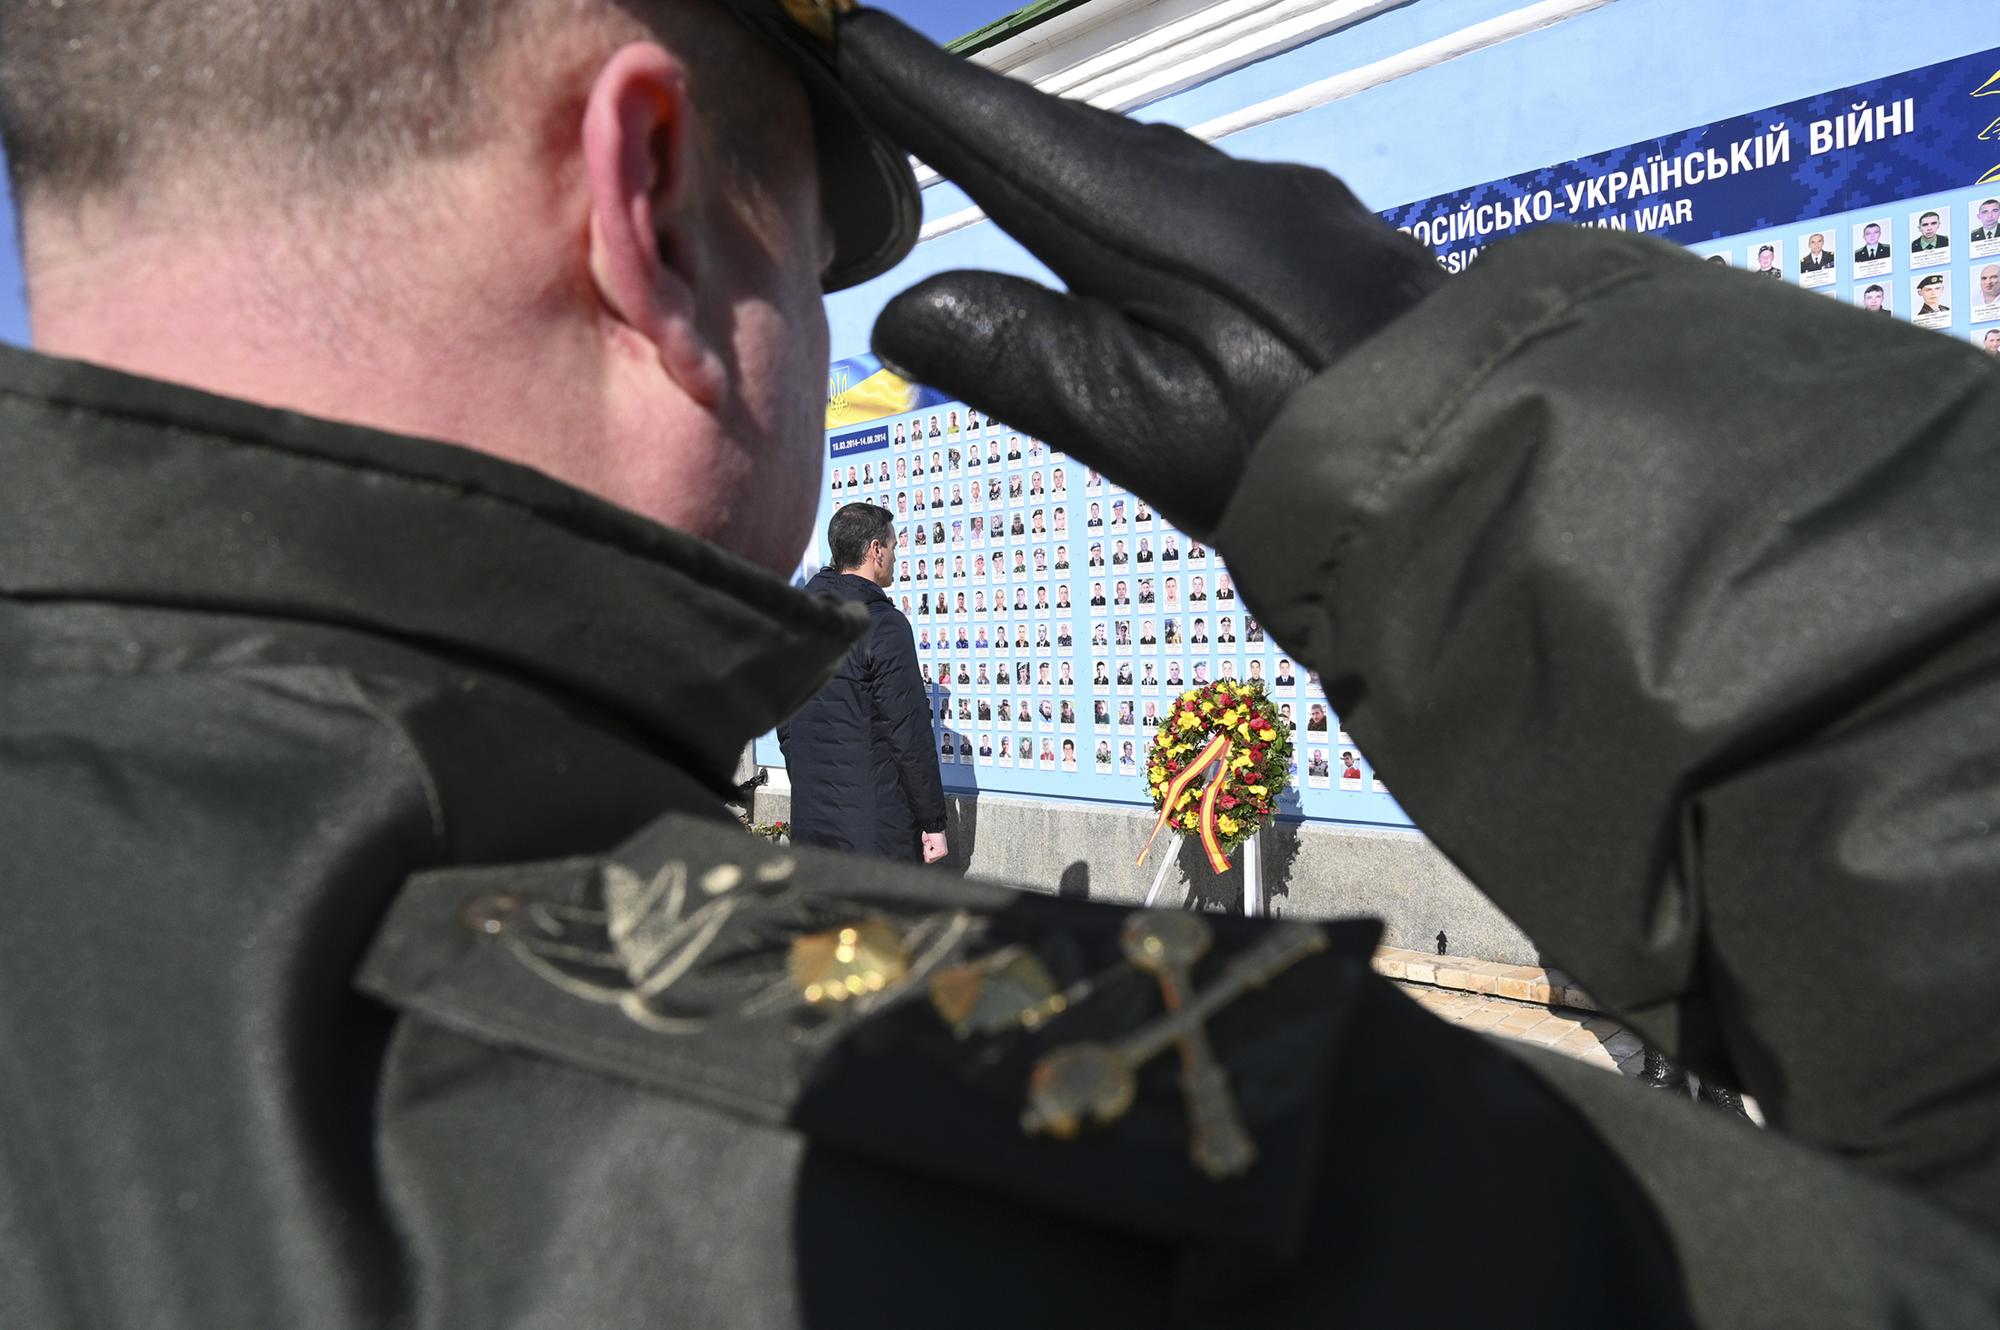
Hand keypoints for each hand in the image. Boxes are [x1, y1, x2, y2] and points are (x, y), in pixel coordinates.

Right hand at [834, 9, 1442, 536]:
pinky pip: (1219, 200)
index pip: (1009, 135)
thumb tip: (903, 309)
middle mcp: (1223, 190)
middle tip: (916, 99)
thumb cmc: (1295, 451)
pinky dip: (1157, 205)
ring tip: (1025, 172)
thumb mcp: (1135, 421)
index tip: (851, 37)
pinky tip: (1166, 250)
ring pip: (1159, 167)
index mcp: (1154, 220)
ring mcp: (1292, 212)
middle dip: (993, 118)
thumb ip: (1018, 359)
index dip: (922, 91)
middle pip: (1080, 137)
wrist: (1479, 455)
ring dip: (1079, 158)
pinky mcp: (1336, 250)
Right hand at [921, 830, 949, 863]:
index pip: (931, 859)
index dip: (926, 852)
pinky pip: (930, 855)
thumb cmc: (930, 833)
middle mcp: (943, 853)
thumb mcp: (927, 845)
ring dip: (927, 849)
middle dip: (926, 851)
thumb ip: (927, 853)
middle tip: (930, 843)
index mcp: (940, 851)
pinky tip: (931, 842)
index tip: (929, 844)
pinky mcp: (940, 852)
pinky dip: (927, 848)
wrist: (933, 828)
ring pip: (929, 858)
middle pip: (930, 860)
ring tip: (930, 842)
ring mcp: (942, 853)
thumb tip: (926, 860)